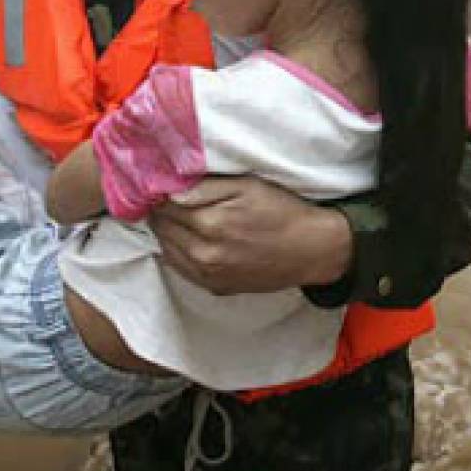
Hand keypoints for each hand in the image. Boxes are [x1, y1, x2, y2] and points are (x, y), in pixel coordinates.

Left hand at [147, 176, 351, 295]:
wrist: (311, 250)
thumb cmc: (282, 211)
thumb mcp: (248, 186)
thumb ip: (206, 187)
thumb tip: (168, 189)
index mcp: (210, 223)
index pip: (164, 205)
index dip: (159, 191)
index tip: (161, 183)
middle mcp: (203, 253)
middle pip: (161, 227)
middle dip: (161, 210)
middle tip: (167, 197)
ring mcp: (207, 274)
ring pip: (166, 248)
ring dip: (166, 231)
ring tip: (178, 216)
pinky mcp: (214, 287)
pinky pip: (180, 268)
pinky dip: (177, 251)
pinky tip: (189, 238)